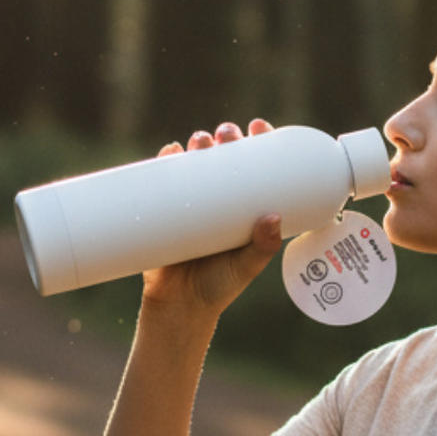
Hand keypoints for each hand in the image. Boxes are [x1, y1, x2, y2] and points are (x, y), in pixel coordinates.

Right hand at [141, 120, 281, 314]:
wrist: (178, 307)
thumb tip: (273, 218)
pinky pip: (163, 180)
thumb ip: (262, 247)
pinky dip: (167, 161)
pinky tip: (171, 151)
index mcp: (245, 207)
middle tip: (227, 135)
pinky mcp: (164, 210)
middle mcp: (220, 200)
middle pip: (225, 158)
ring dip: (199, 144)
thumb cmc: (219, 287)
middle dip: (227, 138)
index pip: (256, 167)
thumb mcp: (246, 267)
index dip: (260, 142)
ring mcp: (191, 203)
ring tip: (201, 141)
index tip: (260, 128)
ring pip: (196, 163)